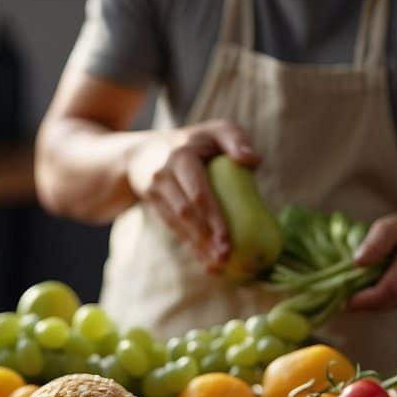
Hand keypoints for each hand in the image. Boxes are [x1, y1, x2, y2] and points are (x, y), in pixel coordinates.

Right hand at [127, 120, 259, 269]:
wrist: (143, 153)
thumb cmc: (194, 141)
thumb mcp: (216, 130)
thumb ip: (235, 139)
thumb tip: (252, 161)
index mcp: (181, 157)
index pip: (198, 193)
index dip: (212, 218)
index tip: (228, 240)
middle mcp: (164, 175)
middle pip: (186, 213)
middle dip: (205, 238)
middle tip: (225, 258)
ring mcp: (156, 192)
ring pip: (178, 224)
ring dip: (198, 247)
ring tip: (218, 267)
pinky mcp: (155, 206)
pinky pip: (175, 229)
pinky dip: (192, 247)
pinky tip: (208, 264)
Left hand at [349, 206, 396, 309]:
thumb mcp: (394, 225)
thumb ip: (376, 243)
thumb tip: (357, 262)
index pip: (388, 290)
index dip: (363, 299)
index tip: (340, 297)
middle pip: (384, 302)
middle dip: (358, 302)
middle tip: (335, 294)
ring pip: (386, 306)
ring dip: (365, 302)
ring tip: (346, 288)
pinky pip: (390, 304)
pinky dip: (374, 299)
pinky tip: (364, 288)